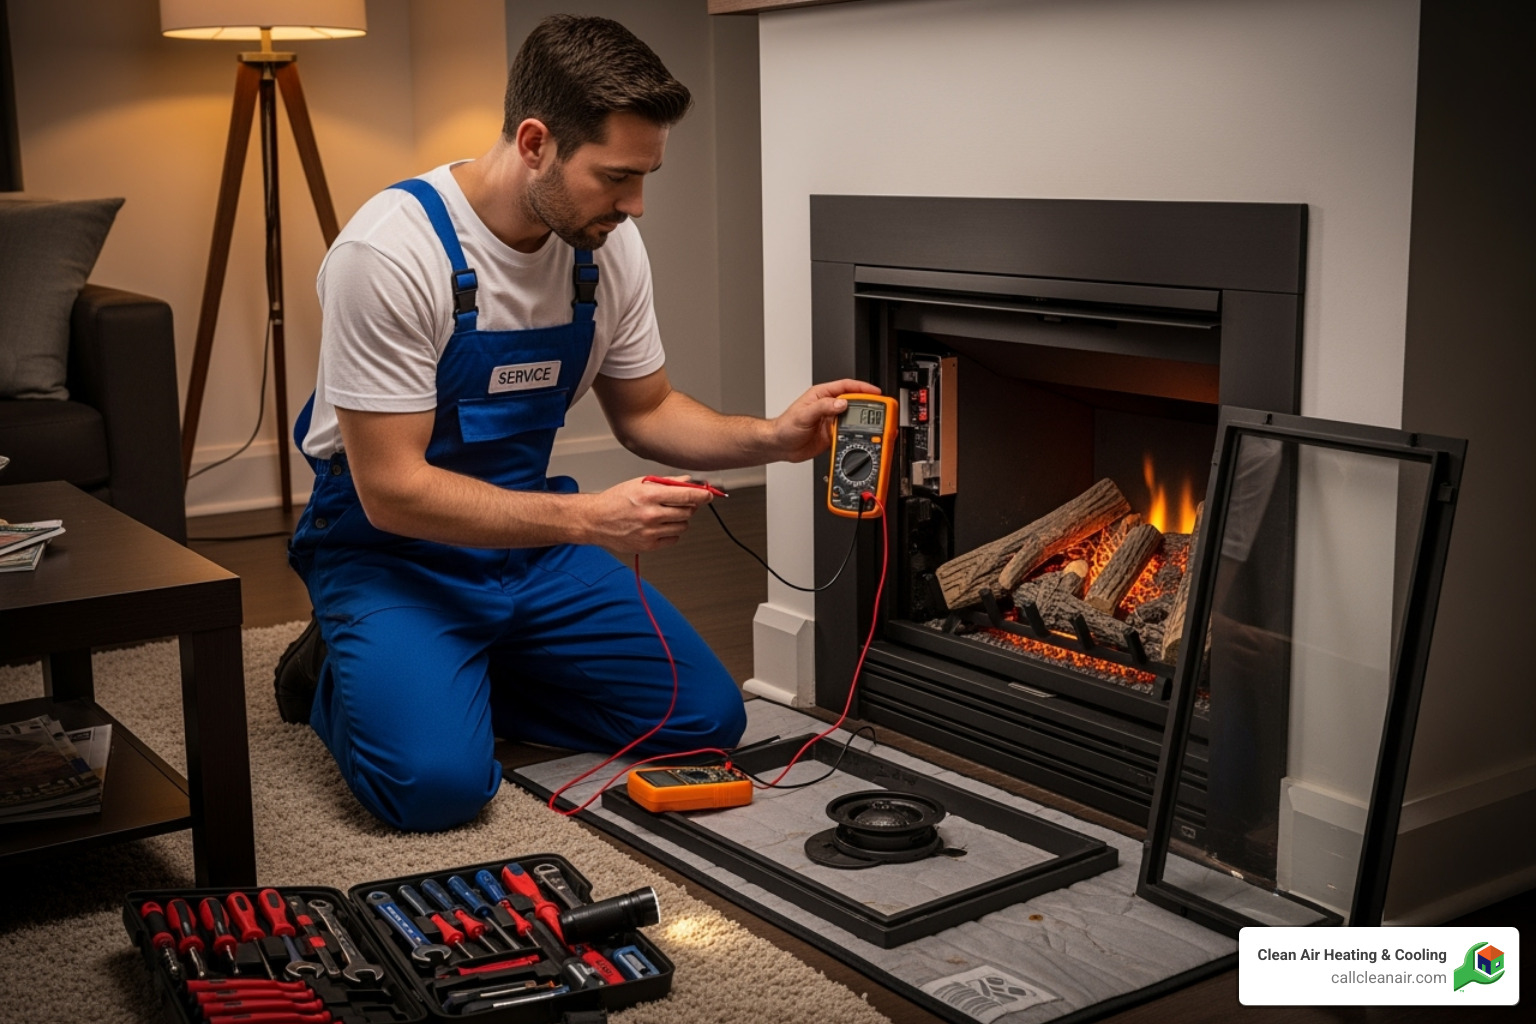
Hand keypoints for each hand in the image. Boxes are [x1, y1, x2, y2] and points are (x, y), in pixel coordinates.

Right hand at [583, 475, 713, 553]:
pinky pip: (673, 539)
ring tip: (665, 514)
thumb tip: (688, 481)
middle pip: (687, 511)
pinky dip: (671, 532)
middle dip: (688, 506)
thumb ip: (666, 482)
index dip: (702, 495)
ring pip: (683, 526)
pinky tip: (659, 526)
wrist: (596, 520)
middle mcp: (650, 514)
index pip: (686, 495)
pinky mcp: (648, 546)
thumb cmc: (615, 500)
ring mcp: (650, 532)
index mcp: (649, 495)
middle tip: (680, 502)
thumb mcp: (639, 484)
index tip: (709, 494)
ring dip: (680, 519)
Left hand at [766, 378, 879, 463]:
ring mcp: (831, 421)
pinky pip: (849, 433)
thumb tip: (841, 403)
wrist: (780, 445)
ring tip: (874, 424)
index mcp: (821, 395)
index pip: (846, 387)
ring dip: (863, 422)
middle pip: (854, 402)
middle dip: (868, 404)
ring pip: (853, 418)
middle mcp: (828, 407)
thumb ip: (823, 407)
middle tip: (880, 409)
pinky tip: (861, 437)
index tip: (875, 392)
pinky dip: (857, 435)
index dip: (862, 388)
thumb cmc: (785, 426)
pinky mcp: (832, 435)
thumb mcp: (804, 414)